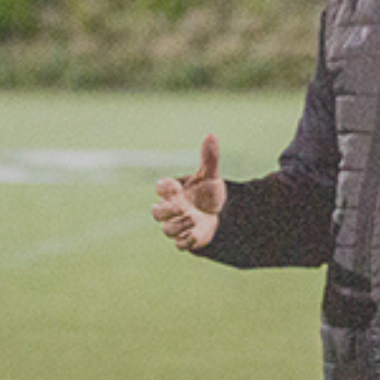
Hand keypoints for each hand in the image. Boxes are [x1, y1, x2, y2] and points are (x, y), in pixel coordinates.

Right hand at [152, 133, 226, 250]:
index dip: (165, 188)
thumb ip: (209, 158)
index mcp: (174, 192)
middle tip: (185, 208)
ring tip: (195, 219)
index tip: (177, 186)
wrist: (222, 216)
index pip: (160, 188)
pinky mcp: (186, 241)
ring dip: (179, 225)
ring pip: (167, 230)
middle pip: (156, 213)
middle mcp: (171, 209)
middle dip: (168, 211)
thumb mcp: (211, 176)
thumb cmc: (209, 194)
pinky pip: (179, 244)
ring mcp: (177, 226)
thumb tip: (211, 134)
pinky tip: (199, 232)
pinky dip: (187, 240)